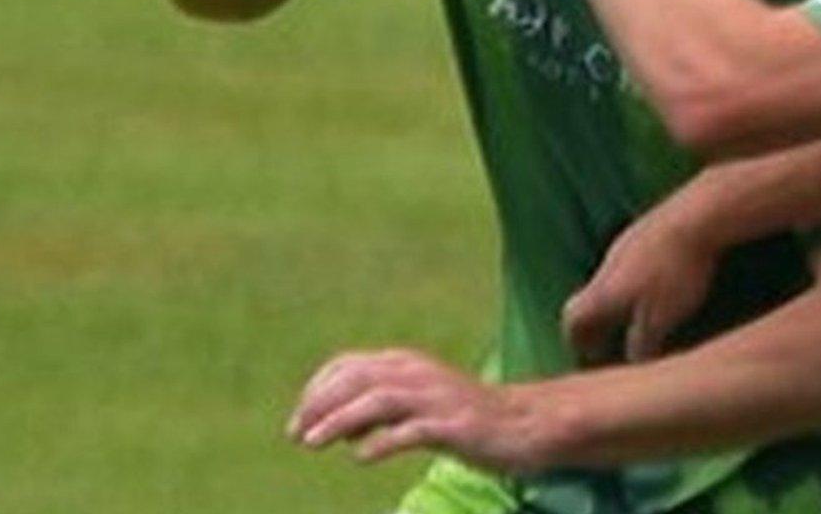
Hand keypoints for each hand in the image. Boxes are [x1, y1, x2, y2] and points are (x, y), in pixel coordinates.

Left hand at [288, 348, 557, 474]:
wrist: (524, 424)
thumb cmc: (463, 417)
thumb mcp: (415, 405)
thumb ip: (377, 410)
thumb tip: (333, 428)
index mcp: (406, 363)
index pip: (348, 365)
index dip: (316, 390)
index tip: (298, 420)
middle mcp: (418, 373)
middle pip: (357, 379)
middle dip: (319, 405)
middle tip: (295, 434)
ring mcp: (437, 398)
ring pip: (378, 399)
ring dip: (339, 420)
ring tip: (312, 443)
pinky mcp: (455, 425)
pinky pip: (411, 430)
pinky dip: (381, 441)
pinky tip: (361, 457)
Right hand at [563, 207, 718, 365]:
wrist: (699, 215)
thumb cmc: (677, 271)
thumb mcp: (660, 320)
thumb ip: (641, 345)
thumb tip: (633, 362)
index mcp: (602, 291)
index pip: (572, 319)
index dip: (576, 340)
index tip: (588, 354)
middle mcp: (607, 265)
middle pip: (589, 298)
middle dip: (598, 322)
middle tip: (611, 340)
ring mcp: (627, 243)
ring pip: (611, 278)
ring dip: (618, 301)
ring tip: (638, 316)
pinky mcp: (649, 230)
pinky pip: (633, 262)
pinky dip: (637, 281)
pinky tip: (662, 286)